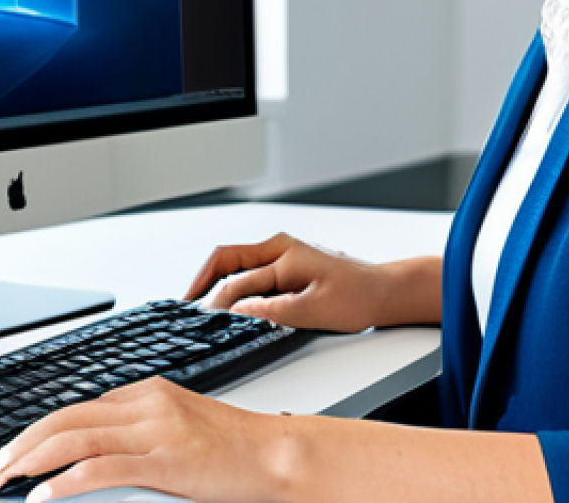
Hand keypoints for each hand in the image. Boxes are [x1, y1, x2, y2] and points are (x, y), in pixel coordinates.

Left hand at [0, 377, 288, 500]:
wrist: (273, 452)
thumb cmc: (230, 446)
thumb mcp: (177, 427)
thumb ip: (138, 430)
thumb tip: (94, 451)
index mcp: (147, 392)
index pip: (78, 407)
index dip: (39, 429)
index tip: (14, 451)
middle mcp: (146, 403)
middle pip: (67, 417)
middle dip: (23, 443)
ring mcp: (154, 429)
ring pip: (75, 438)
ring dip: (31, 460)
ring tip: (5, 481)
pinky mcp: (165, 459)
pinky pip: (102, 467)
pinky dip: (65, 481)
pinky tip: (44, 496)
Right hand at [184, 232, 388, 332]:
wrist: (384, 291)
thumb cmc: (358, 296)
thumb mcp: (316, 310)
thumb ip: (274, 311)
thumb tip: (238, 312)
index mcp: (284, 253)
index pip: (238, 279)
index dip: (217, 301)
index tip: (202, 319)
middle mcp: (278, 248)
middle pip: (227, 259)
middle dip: (203, 281)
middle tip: (185, 306)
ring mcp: (281, 255)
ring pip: (235, 263)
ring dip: (215, 281)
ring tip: (198, 305)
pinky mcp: (285, 265)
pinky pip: (249, 270)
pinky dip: (231, 284)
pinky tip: (226, 302)